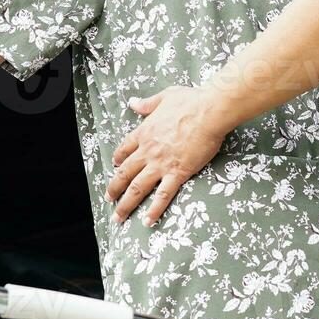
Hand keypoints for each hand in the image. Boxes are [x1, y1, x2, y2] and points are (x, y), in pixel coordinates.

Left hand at [105, 86, 230, 225]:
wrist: (209, 111)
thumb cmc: (191, 101)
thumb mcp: (164, 97)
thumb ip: (147, 104)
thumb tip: (133, 102)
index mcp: (145, 132)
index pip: (124, 149)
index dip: (118, 160)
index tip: (116, 167)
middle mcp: (148, 151)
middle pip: (125, 174)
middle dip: (114, 189)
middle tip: (109, 199)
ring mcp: (161, 164)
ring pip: (137, 188)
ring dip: (126, 204)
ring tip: (119, 217)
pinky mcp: (178, 173)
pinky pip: (163, 195)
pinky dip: (154, 209)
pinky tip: (147, 221)